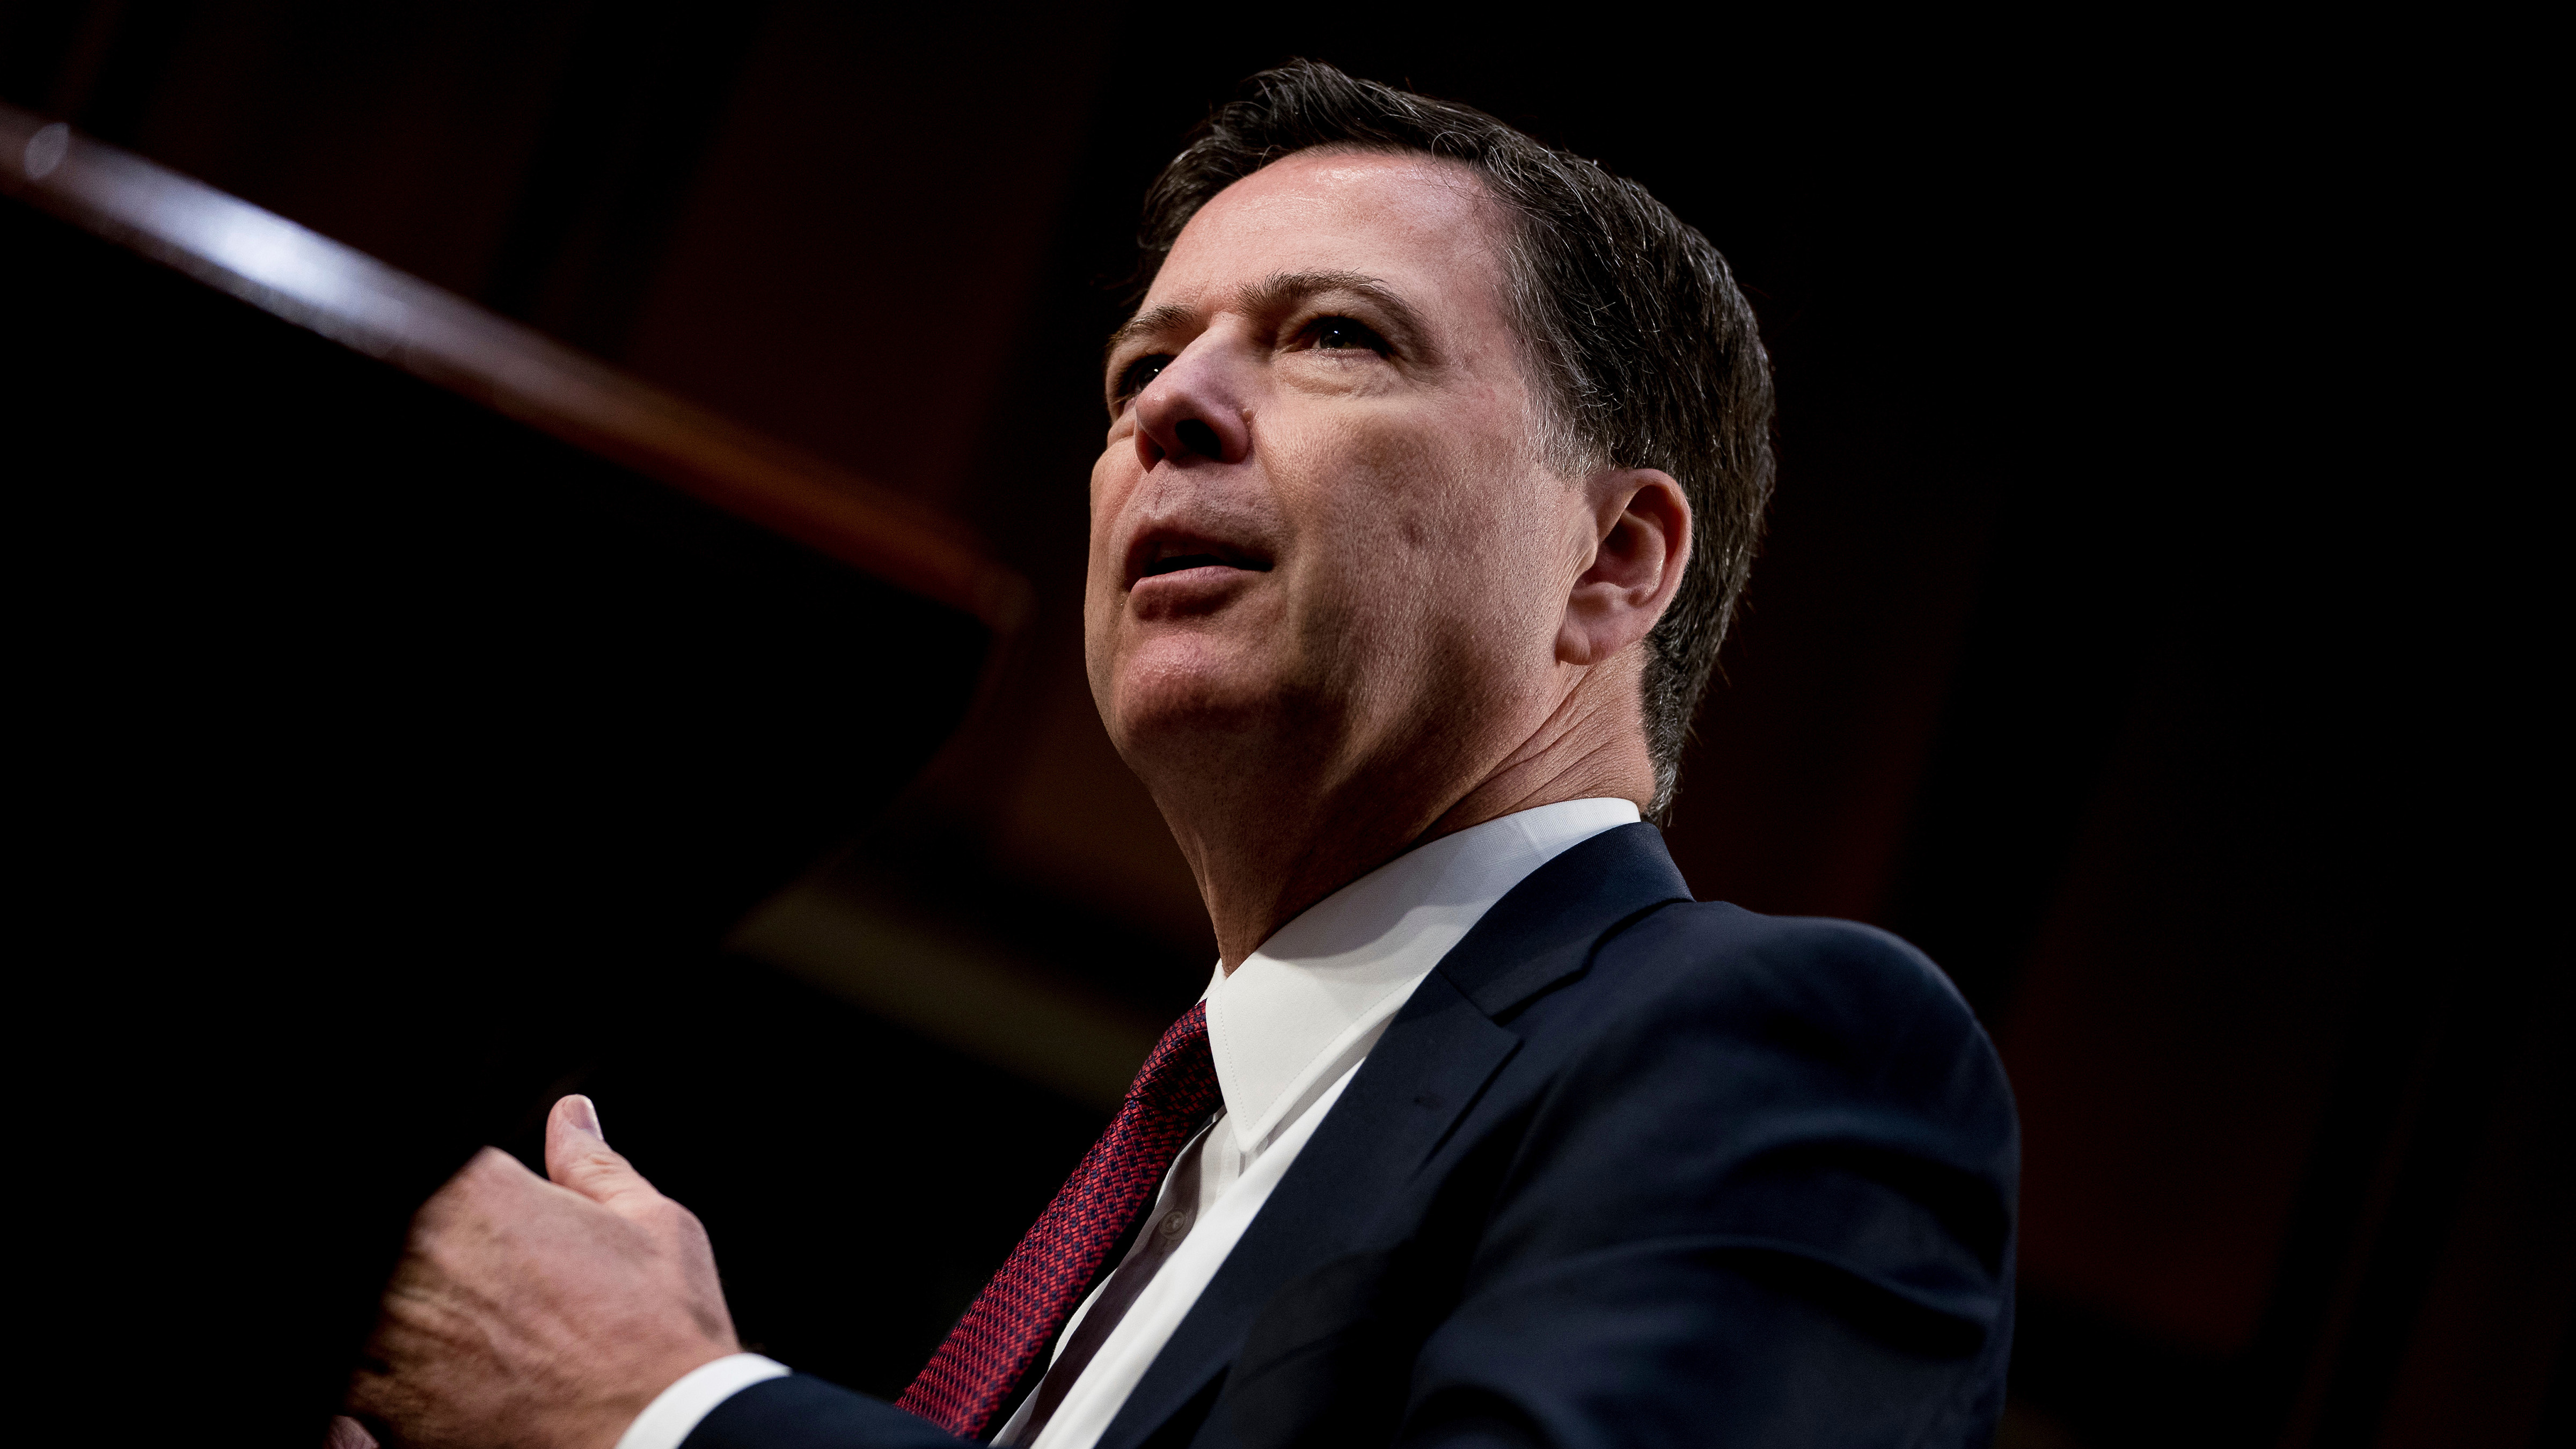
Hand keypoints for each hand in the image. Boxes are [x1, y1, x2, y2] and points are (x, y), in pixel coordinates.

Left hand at [345, 1096, 741, 1448]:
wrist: (656, 1437)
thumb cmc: (662, 1332)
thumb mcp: (651, 1225)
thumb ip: (591, 1165)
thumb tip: (572, 1116)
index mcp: (472, 1190)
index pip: (427, 1163)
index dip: (454, 1195)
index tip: (476, 1222)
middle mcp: (412, 1253)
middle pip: (382, 1230)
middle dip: (420, 1251)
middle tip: (475, 1282)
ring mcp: (385, 1332)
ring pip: (358, 1298)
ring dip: (393, 1307)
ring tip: (454, 1323)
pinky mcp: (376, 1405)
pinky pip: (345, 1379)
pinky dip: (372, 1376)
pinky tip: (426, 1370)